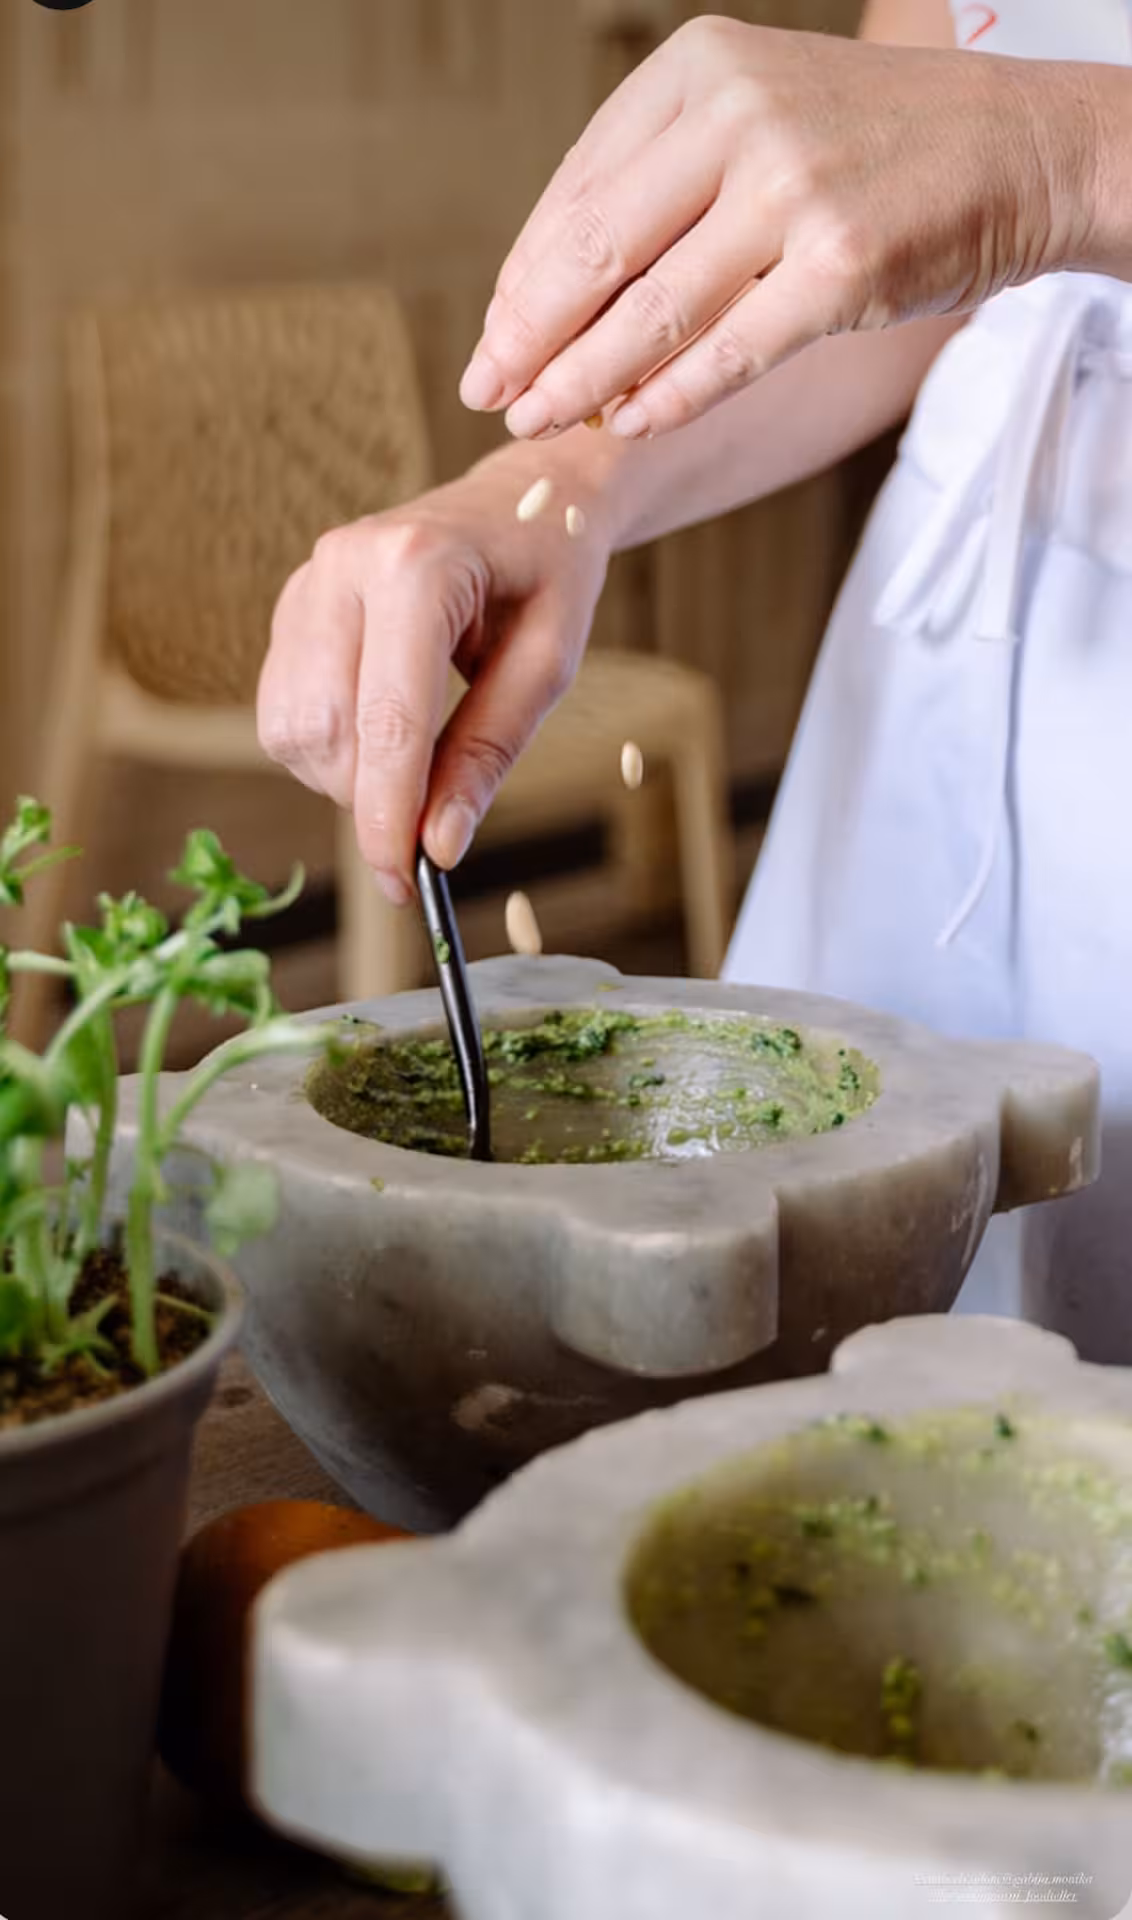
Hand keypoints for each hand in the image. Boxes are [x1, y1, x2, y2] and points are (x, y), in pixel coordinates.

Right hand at [257, 451, 609, 901]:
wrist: (523, 499)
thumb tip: (439, 844)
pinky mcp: (291, 606)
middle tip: (431, 819)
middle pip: (328, 732)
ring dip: (346, 777)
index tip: (405, 883)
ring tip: (417, 758)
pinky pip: (284, 711)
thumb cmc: (547, 573)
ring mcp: (306, 582)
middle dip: (371, 799)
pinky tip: (382, 732)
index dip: (388, 815)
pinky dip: (327, 750)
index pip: (387, 719)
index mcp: (416, 564)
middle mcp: (343, 565)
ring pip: (293, 729)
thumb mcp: (549, 664)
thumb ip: (489, 752)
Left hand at [459, 17, 1090, 440]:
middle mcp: (739, 117)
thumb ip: (659, 189)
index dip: (524, 283)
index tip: (493, 345)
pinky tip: (629, 425)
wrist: (1016, 148)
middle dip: (530, 336)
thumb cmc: (871, 150)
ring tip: (539, 423)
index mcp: (698, 73)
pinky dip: (671, 397)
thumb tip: (549, 302)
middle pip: (596, 250)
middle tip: (486, 393)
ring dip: (583, 380)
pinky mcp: (842, 267)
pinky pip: (730, 350)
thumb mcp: (755, 121)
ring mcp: (793, 190)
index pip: (577, 194)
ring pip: (653, 309)